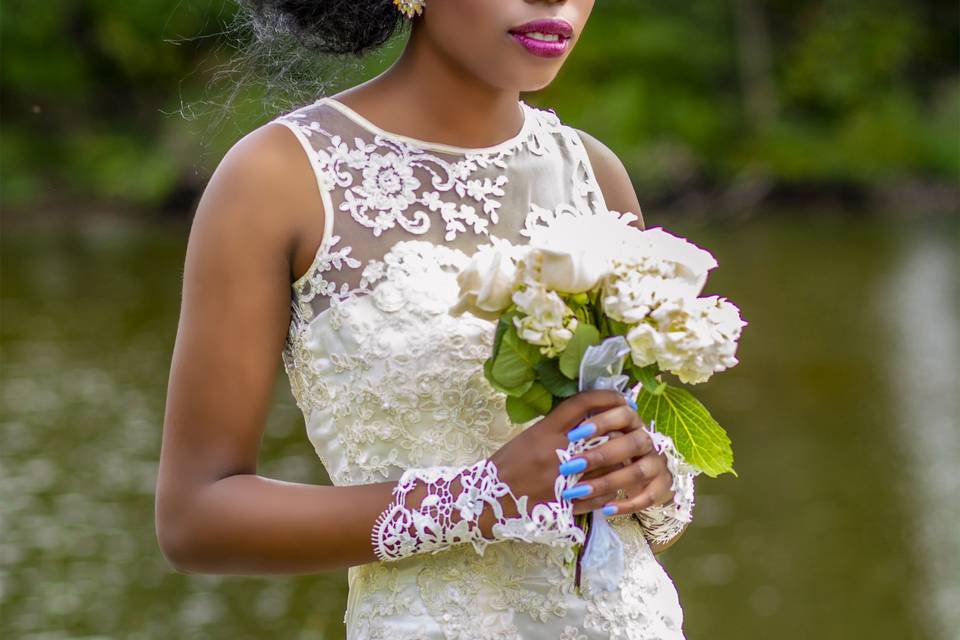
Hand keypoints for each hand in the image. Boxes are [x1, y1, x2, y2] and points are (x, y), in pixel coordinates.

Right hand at [484, 390, 630, 527]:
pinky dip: (609, 490)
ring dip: (619, 462)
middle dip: (619, 432)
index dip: (605, 397)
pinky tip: (609, 486)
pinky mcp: (567, 504)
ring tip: (623, 460)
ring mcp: (563, 479)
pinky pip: (601, 495)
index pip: (581, 404)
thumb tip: (591, 418)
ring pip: (609, 467)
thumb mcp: (530, 436)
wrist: (488, 499)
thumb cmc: (509, 464)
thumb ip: (558, 427)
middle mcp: (556, 451)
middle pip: (603, 434)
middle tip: (627, 431)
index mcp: (544, 430)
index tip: (619, 399)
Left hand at [560, 404, 675, 516]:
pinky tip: (606, 509)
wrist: (639, 476)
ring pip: (638, 471)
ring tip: (579, 491)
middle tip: (571, 466)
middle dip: (601, 455)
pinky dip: (627, 505)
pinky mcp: (662, 485)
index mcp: (631, 423)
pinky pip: (649, 497)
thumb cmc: (609, 453)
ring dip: (607, 482)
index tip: (573, 435)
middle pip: (633, 443)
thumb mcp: (597, 439)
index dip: (602, 422)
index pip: (624, 414)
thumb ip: (589, 434)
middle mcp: (647, 440)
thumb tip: (567, 431)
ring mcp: (657, 463)